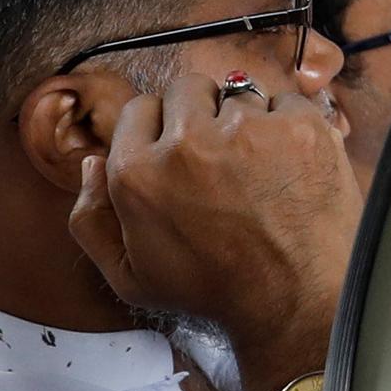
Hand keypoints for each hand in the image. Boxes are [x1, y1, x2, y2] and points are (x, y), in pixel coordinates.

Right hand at [65, 79, 360, 380]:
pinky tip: (288, 163)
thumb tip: (93, 162)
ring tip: (256, 164)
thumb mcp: (129, 276)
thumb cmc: (215, 291)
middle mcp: (188, 142)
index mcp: (138, 172)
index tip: (177, 151)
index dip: (157, 129)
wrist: (300, 300)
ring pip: (236, 92)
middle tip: (217, 154)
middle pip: (185, 90)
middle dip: (197, 114)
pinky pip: (286, 102)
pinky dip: (287, 125)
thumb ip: (90, 218)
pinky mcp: (299, 127)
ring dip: (242, 120)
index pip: (137, 109)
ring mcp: (249, 129)